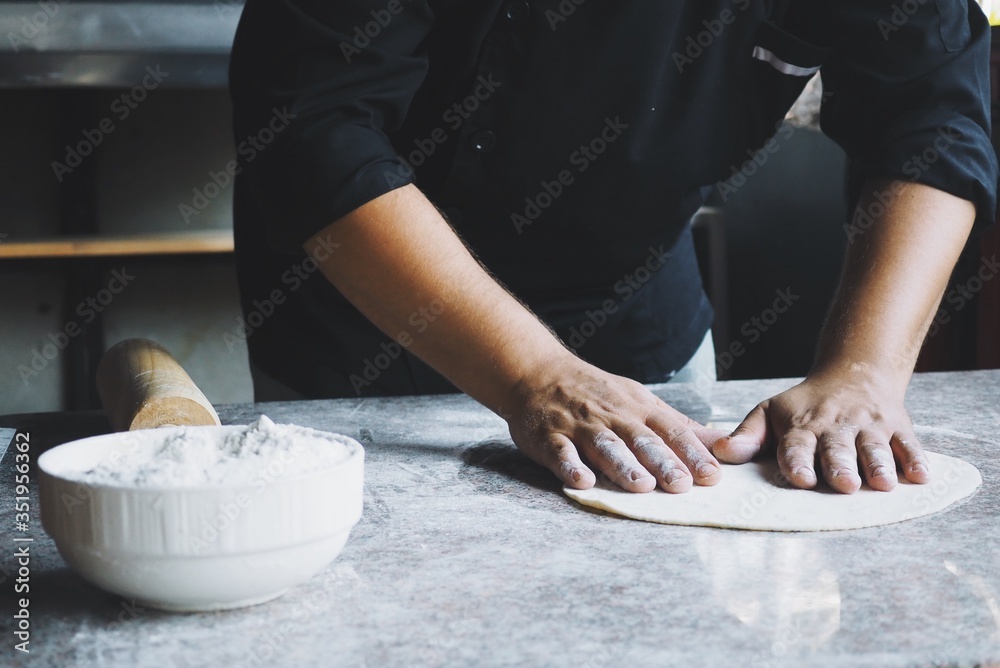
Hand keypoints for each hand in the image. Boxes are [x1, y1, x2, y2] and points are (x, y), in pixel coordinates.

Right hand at [503, 354, 728, 492]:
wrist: (538, 373)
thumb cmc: (597, 394)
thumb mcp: (641, 402)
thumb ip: (678, 427)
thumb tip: (724, 443)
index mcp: (638, 408)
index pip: (670, 430)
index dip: (691, 452)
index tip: (711, 475)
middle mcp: (612, 416)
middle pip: (640, 439)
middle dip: (662, 461)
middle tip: (681, 485)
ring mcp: (580, 426)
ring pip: (605, 446)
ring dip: (623, 465)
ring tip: (641, 486)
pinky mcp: (549, 436)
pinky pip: (561, 452)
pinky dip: (571, 466)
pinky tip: (582, 482)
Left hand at [712, 371, 929, 492]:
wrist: (853, 373)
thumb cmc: (805, 405)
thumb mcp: (770, 412)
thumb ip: (747, 436)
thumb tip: (720, 453)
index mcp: (802, 426)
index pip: (797, 445)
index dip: (798, 461)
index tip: (801, 478)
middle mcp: (836, 426)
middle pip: (838, 449)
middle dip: (840, 465)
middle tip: (844, 484)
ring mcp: (869, 426)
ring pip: (874, 447)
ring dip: (878, 465)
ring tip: (881, 484)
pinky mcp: (897, 427)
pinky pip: (909, 444)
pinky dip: (916, 459)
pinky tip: (921, 477)